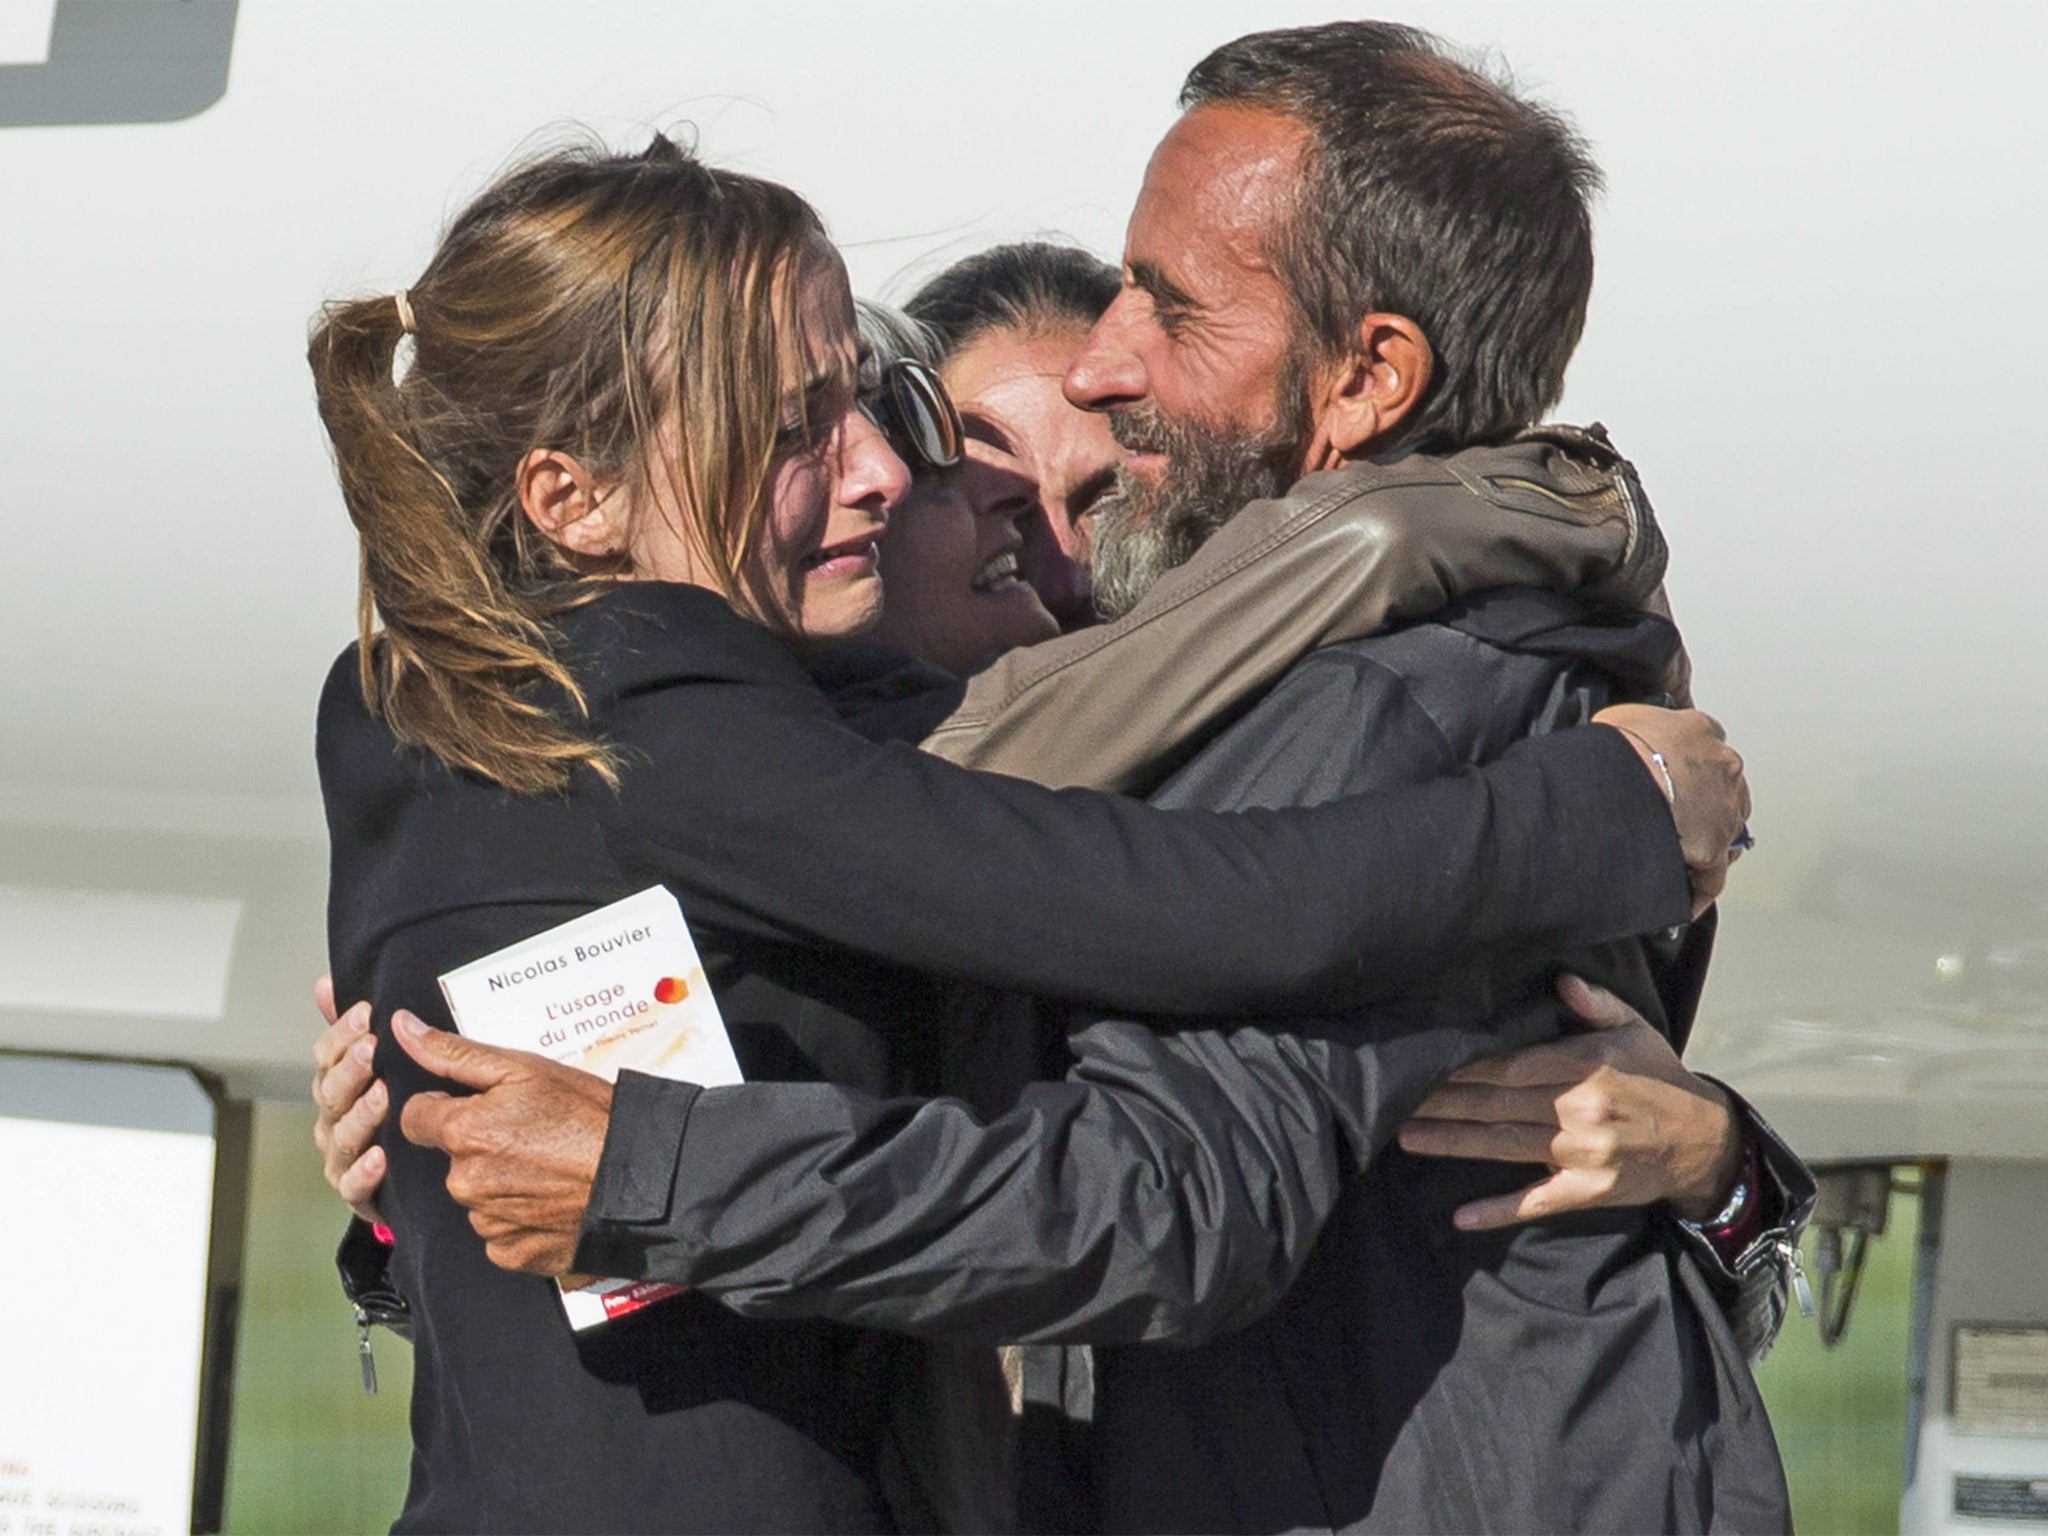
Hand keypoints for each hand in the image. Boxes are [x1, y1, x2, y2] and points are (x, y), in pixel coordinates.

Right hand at [311, 974, 388, 1224]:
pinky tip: (380, 1156)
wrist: (409, 1175)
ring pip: (342, 1134)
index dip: (342, 1033)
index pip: (327, 1055)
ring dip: (362, 1114)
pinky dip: (365, 1171)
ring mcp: (341, 1156)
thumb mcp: (379, 1063)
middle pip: (331, 1092)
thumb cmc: (393, 1109)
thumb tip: (325, 982)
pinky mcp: (357, 1192)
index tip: (367, 1012)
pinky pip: (354, 1184)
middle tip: (373, 1049)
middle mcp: (333, 1119)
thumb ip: (348, 1028)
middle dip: (351, 1069)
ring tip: (384, 1096)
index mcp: (336, 1085)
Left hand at [394, 1012, 611, 1275]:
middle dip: (479, 1146)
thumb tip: (402, 1027)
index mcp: (462, 1132)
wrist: (644, 1177)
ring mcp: (487, 1222)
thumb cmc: (590, 1116)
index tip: (484, 1107)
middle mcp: (464, 1182)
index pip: (415, 1118)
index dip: (446, 1107)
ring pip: (475, 1196)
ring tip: (548, 1168)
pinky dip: (518, 1219)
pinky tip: (550, 1200)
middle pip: (450, 1159)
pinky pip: (499, 1234)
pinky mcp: (512, 1254)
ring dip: (499, 1183)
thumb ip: (455, 1052)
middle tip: (531, 1135)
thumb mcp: (526, 1068)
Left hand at [1394, 973, 1743, 1229]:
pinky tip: (1461, 1216)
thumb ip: (1596, 1003)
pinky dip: (1498, 1210)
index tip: (1427, 1062)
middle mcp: (1580, 1112)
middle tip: (1395, 1096)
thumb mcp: (1637, 1029)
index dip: (1466, 1067)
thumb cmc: (1659, 1077)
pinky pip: (1536, 1201)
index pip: (1511, 1066)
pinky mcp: (1586, 1191)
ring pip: (1504, 1147)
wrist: (1703, 1142)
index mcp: (1586, 1068)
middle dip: (1444, 1101)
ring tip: (1406, 1136)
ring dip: (1452, 1143)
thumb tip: (1561, 978)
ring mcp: (1582, 1155)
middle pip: (1497, 1104)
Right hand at [1594, 703, 1749, 916]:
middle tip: (1675, 818)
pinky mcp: (1715, 848)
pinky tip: (1682, 901)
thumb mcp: (1622, 718)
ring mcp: (1725, 809)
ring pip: (1726, 830)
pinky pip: (1711, 876)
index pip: (1706, 742)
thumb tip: (1627, 736)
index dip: (1688, 761)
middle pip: (1724, 787)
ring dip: (1708, 843)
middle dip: (1705, 803)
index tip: (1674, 773)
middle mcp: (1722, 766)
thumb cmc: (1617, 749)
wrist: (1621, 780)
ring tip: (1681, 860)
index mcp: (1700, 730)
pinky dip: (1698, 890)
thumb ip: (1639, 725)